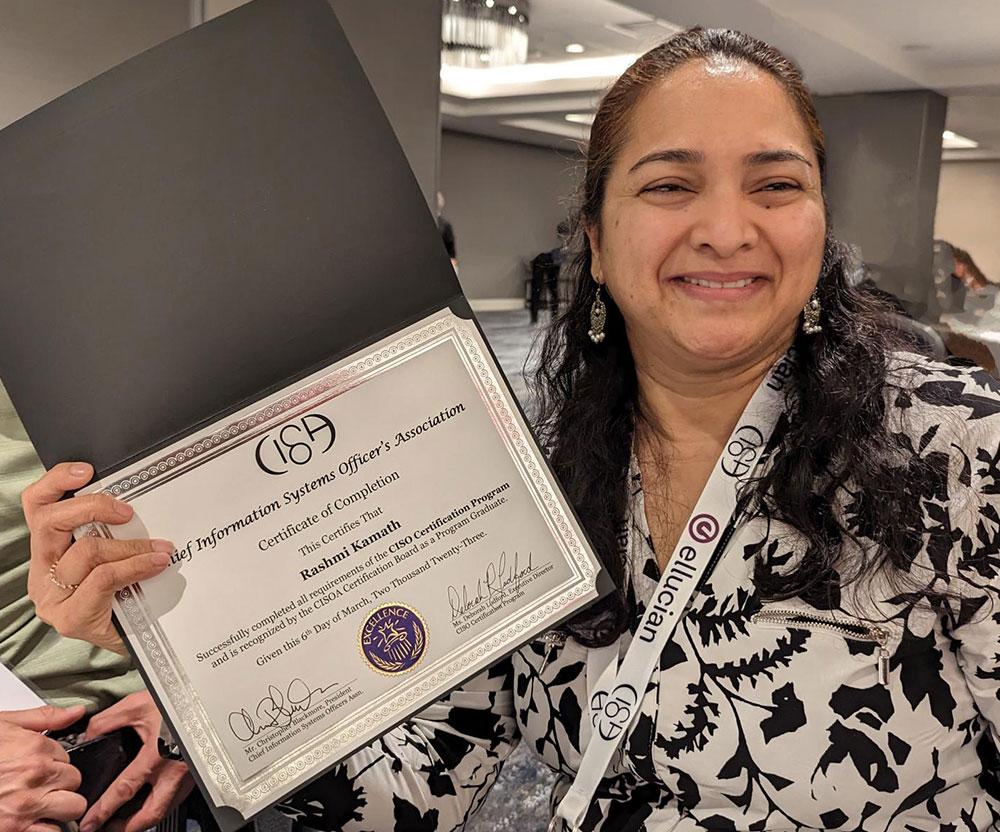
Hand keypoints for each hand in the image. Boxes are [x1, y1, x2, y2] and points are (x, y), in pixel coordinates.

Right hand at [0, 704, 86, 831]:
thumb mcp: (4, 724)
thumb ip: (44, 718)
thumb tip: (76, 712)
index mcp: (35, 749)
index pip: (68, 756)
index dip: (54, 762)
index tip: (40, 766)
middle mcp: (36, 777)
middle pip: (74, 781)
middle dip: (60, 783)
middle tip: (41, 786)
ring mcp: (26, 806)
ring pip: (72, 807)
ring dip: (59, 807)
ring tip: (41, 805)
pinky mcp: (14, 830)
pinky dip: (45, 829)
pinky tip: (32, 822)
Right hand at [23, 462, 173, 653]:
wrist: (141, 646)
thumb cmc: (129, 597)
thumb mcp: (118, 555)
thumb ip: (116, 532)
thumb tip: (141, 501)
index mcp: (50, 552)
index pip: (37, 507)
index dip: (56, 483)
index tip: (87, 470)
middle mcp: (43, 573)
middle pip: (50, 522)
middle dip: (91, 507)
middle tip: (127, 511)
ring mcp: (53, 598)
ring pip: (86, 551)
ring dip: (131, 546)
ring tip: (161, 548)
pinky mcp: (71, 618)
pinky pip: (104, 578)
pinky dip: (135, 566)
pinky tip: (156, 564)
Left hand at [79, 692, 191, 831]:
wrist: (206, 696)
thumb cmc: (179, 699)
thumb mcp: (136, 705)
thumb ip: (107, 721)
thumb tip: (88, 736)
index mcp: (157, 755)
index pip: (124, 791)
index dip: (103, 810)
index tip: (90, 822)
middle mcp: (175, 769)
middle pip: (150, 814)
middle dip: (127, 827)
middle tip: (108, 829)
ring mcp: (189, 773)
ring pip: (167, 809)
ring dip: (144, 818)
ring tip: (127, 819)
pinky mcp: (197, 770)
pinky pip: (177, 797)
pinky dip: (161, 805)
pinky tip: (150, 800)